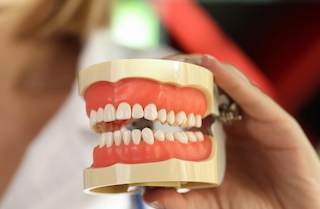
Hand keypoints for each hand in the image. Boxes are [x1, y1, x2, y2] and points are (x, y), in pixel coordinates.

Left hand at [142, 54, 319, 208]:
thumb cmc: (258, 204)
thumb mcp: (211, 200)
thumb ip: (181, 199)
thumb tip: (148, 195)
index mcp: (221, 134)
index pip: (192, 104)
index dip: (170, 93)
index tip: (142, 90)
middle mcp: (237, 121)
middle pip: (207, 87)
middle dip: (181, 74)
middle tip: (154, 68)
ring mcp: (256, 118)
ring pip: (227, 82)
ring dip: (201, 68)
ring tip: (177, 61)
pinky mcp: (276, 121)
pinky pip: (251, 95)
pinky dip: (231, 79)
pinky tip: (211, 67)